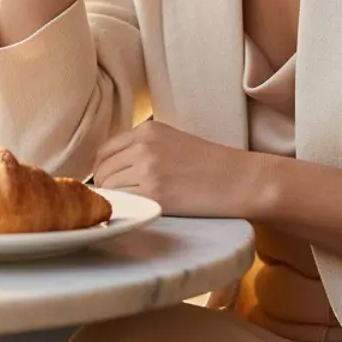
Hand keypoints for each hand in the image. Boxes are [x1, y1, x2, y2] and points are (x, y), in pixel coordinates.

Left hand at [92, 120, 265, 218]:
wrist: (239, 180)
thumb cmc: (210, 165)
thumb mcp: (173, 141)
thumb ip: (142, 147)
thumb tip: (109, 168)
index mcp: (148, 129)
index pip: (104, 150)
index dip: (101, 169)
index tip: (108, 182)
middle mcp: (144, 146)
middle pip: (102, 171)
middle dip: (106, 187)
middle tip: (121, 199)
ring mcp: (149, 169)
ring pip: (109, 188)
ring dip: (116, 200)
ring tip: (134, 205)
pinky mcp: (155, 194)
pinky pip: (123, 203)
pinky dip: (124, 209)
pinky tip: (137, 212)